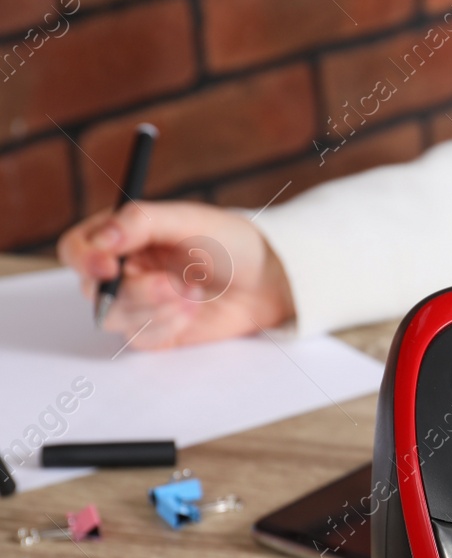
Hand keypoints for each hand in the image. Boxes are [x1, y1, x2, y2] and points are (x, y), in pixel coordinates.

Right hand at [58, 201, 294, 349]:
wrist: (268, 278)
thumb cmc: (229, 241)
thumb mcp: (187, 219)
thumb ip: (140, 222)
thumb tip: (102, 238)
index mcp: (121, 238)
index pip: (77, 249)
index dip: (84, 259)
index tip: (109, 265)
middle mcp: (123, 271)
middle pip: (95, 290)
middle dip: (134, 291)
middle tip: (171, 284)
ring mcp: (139, 303)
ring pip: (116, 317)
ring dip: (154, 308)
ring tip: (193, 292)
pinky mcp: (158, 331)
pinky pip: (141, 338)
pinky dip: (167, 326)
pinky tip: (194, 310)